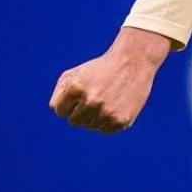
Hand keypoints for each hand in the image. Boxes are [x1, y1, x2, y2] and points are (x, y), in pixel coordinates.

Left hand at [50, 26, 172, 132]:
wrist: (133, 62)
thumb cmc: (100, 68)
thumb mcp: (75, 73)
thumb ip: (59, 93)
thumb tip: (57, 112)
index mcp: (75, 88)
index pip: (59, 110)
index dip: (68, 102)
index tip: (79, 93)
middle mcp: (90, 102)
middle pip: (74, 121)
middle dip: (80, 110)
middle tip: (94, 95)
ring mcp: (106, 113)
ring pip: (90, 126)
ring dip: (95, 115)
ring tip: (107, 97)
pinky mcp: (120, 121)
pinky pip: (105, 129)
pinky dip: (109, 120)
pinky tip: (116, 104)